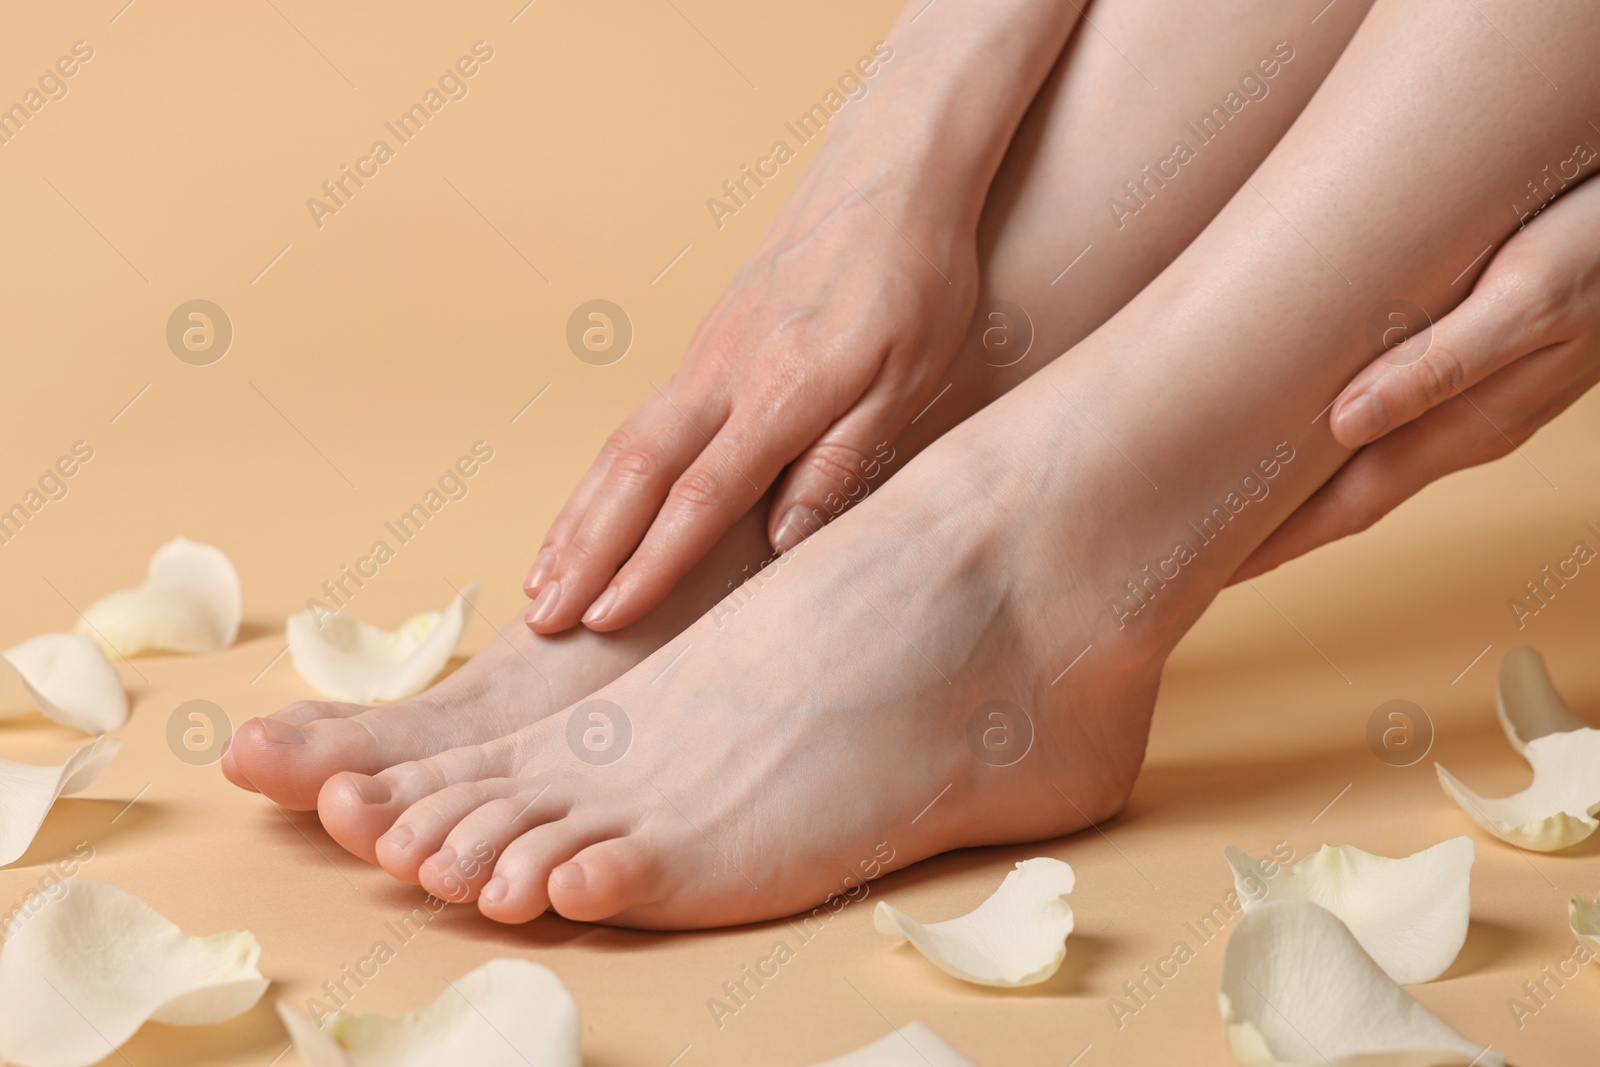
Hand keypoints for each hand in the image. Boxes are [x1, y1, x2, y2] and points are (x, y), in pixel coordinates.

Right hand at [521, 0, 1082, 633]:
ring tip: (537, 582)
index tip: (607, 621)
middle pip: (633, 474)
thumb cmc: (915, 279)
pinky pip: (635, 423)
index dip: (651, 564)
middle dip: (583, 553)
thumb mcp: (908, 377)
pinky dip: (598, 479)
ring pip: (619, 447)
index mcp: (782, 389)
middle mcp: (724, 375)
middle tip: (537, 620)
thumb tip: (784, 543)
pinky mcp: (705, 348)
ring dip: (575, 520)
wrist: (888, 176)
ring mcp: (706, 358)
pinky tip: (586, 515)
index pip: (700, 496)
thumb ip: (843, 459)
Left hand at [1235, 172, 1599, 581]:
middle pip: (1345, 497)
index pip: (1347, 506)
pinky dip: (1332, 438)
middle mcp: (1464, 428)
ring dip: (1299, 487)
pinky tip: (1301, 427)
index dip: (1278, 542)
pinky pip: (1389, 417)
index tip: (1210, 568)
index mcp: (1467, 426)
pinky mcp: (1476, 366)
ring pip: (1364, 459)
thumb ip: (1442, 363)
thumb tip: (1345, 423)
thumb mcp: (1527, 297)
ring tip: (1228, 499)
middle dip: (1273, 529)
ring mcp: (1473, 403)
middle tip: (1193, 548)